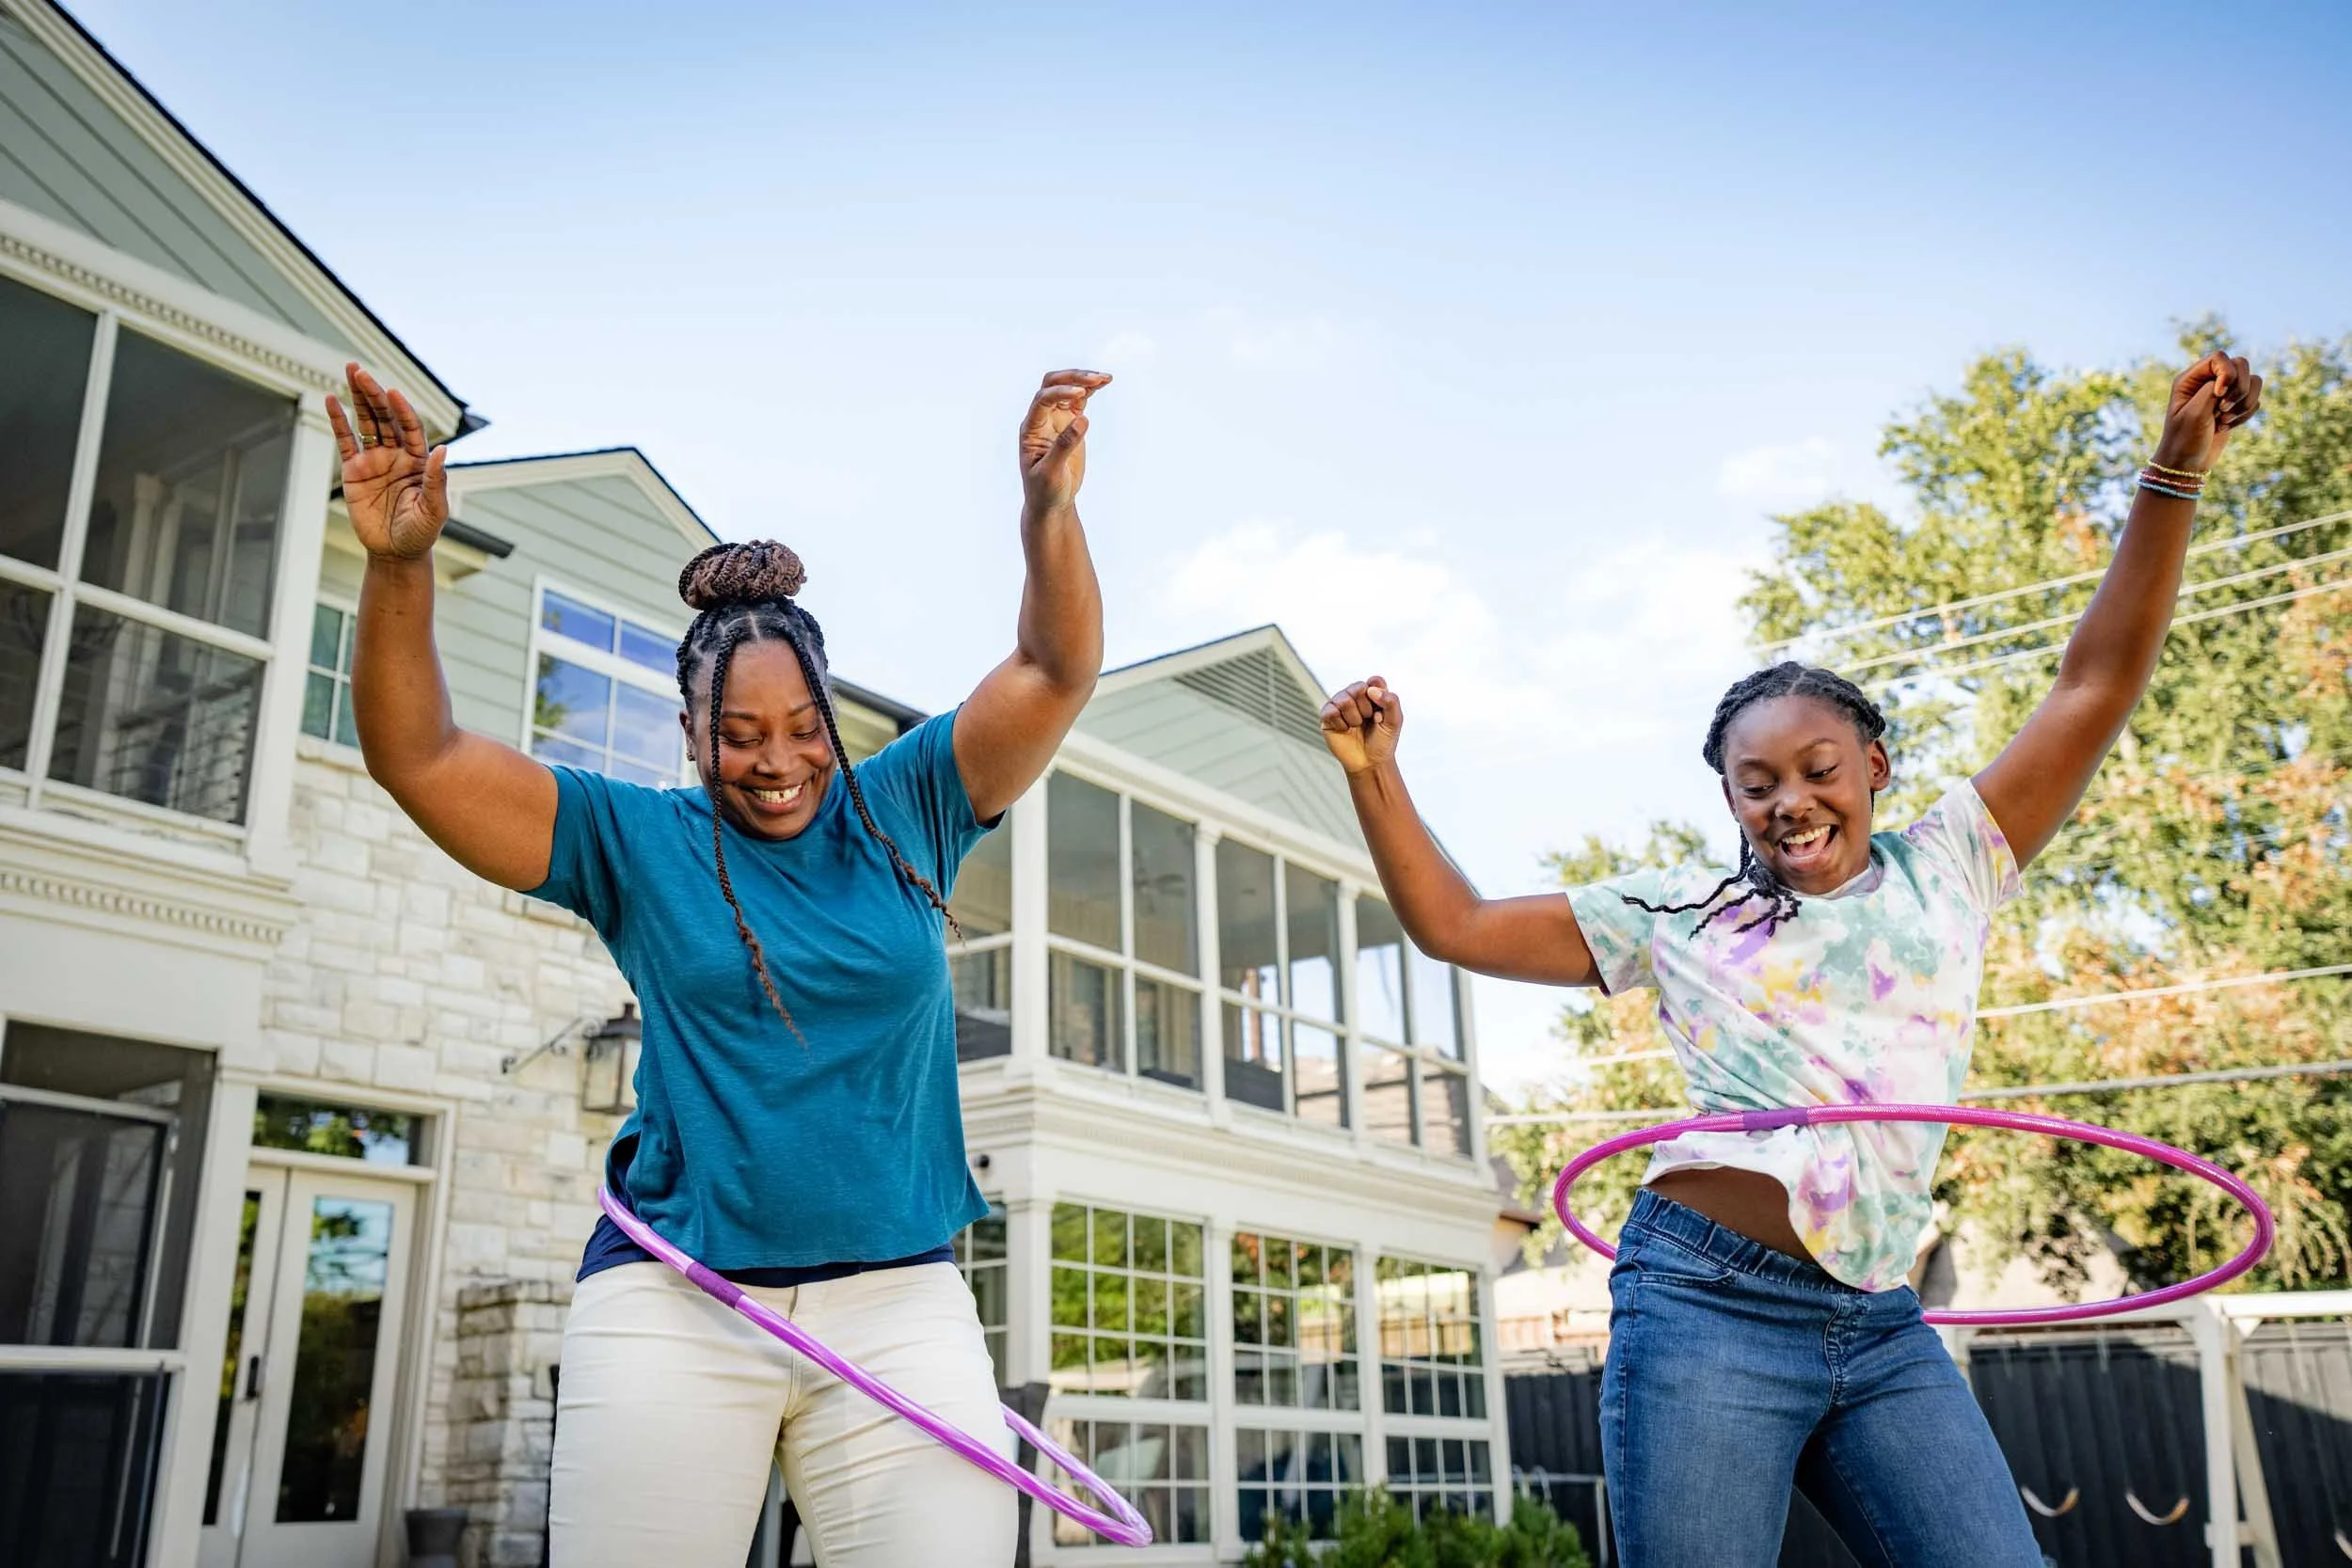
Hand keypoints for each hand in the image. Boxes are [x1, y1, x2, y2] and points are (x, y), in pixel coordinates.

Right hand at [327, 363, 448, 559]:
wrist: (396, 552)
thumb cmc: (420, 532)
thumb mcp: (434, 510)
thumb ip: (436, 481)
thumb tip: (443, 451)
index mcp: (418, 460)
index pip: (410, 427)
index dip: (402, 410)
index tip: (393, 392)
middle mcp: (397, 454)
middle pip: (385, 417)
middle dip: (374, 394)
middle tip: (360, 371)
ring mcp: (374, 460)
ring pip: (366, 422)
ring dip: (359, 397)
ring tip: (350, 371)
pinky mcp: (354, 470)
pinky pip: (345, 441)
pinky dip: (338, 421)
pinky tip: (331, 400)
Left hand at [1018, 369, 1110, 517]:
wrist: (1050, 503)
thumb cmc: (1044, 490)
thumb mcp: (1052, 472)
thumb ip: (1064, 445)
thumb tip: (1082, 420)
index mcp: (1031, 429)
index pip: (1042, 400)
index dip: (1060, 393)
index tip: (1081, 393)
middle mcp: (1041, 419)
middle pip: (1052, 385)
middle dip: (1072, 378)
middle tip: (1094, 379)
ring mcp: (1056, 420)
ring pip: (1067, 389)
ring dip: (1084, 380)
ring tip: (1105, 378)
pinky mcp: (1070, 424)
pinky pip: (1079, 400)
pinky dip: (1091, 390)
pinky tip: (1104, 382)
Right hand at [1321, 677, 1402, 774]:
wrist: (1369, 763)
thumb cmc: (1382, 741)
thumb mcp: (1395, 722)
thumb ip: (1390, 701)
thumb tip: (1370, 689)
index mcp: (1373, 694)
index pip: (1374, 681)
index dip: (1378, 695)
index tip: (1381, 712)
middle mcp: (1355, 696)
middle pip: (1358, 688)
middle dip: (1366, 709)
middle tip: (1368, 721)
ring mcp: (1340, 704)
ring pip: (1343, 699)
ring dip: (1354, 718)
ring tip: (1356, 726)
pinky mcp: (1327, 716)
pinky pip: (1330, 711)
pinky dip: (1341, 723)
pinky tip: (1345, 730)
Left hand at [2151, 350, 2262, 474]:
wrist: (2187, 464)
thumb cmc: (2184, 439)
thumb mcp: (2194, 414)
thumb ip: (2211, 390)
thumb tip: (2229, 378)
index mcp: (2190, 379)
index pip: (2220, 358)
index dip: (2227, 373)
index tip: (2219, 396)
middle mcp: (2208, 381)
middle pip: (2241, 365)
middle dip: (2239, 389)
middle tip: (2222, 410)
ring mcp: (2224, 393)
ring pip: (2253, 381)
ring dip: (2245, 403)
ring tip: (2224, 420)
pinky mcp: (2235, 405)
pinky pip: (2255, 399)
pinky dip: (2246, 413)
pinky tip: (2227, 426)